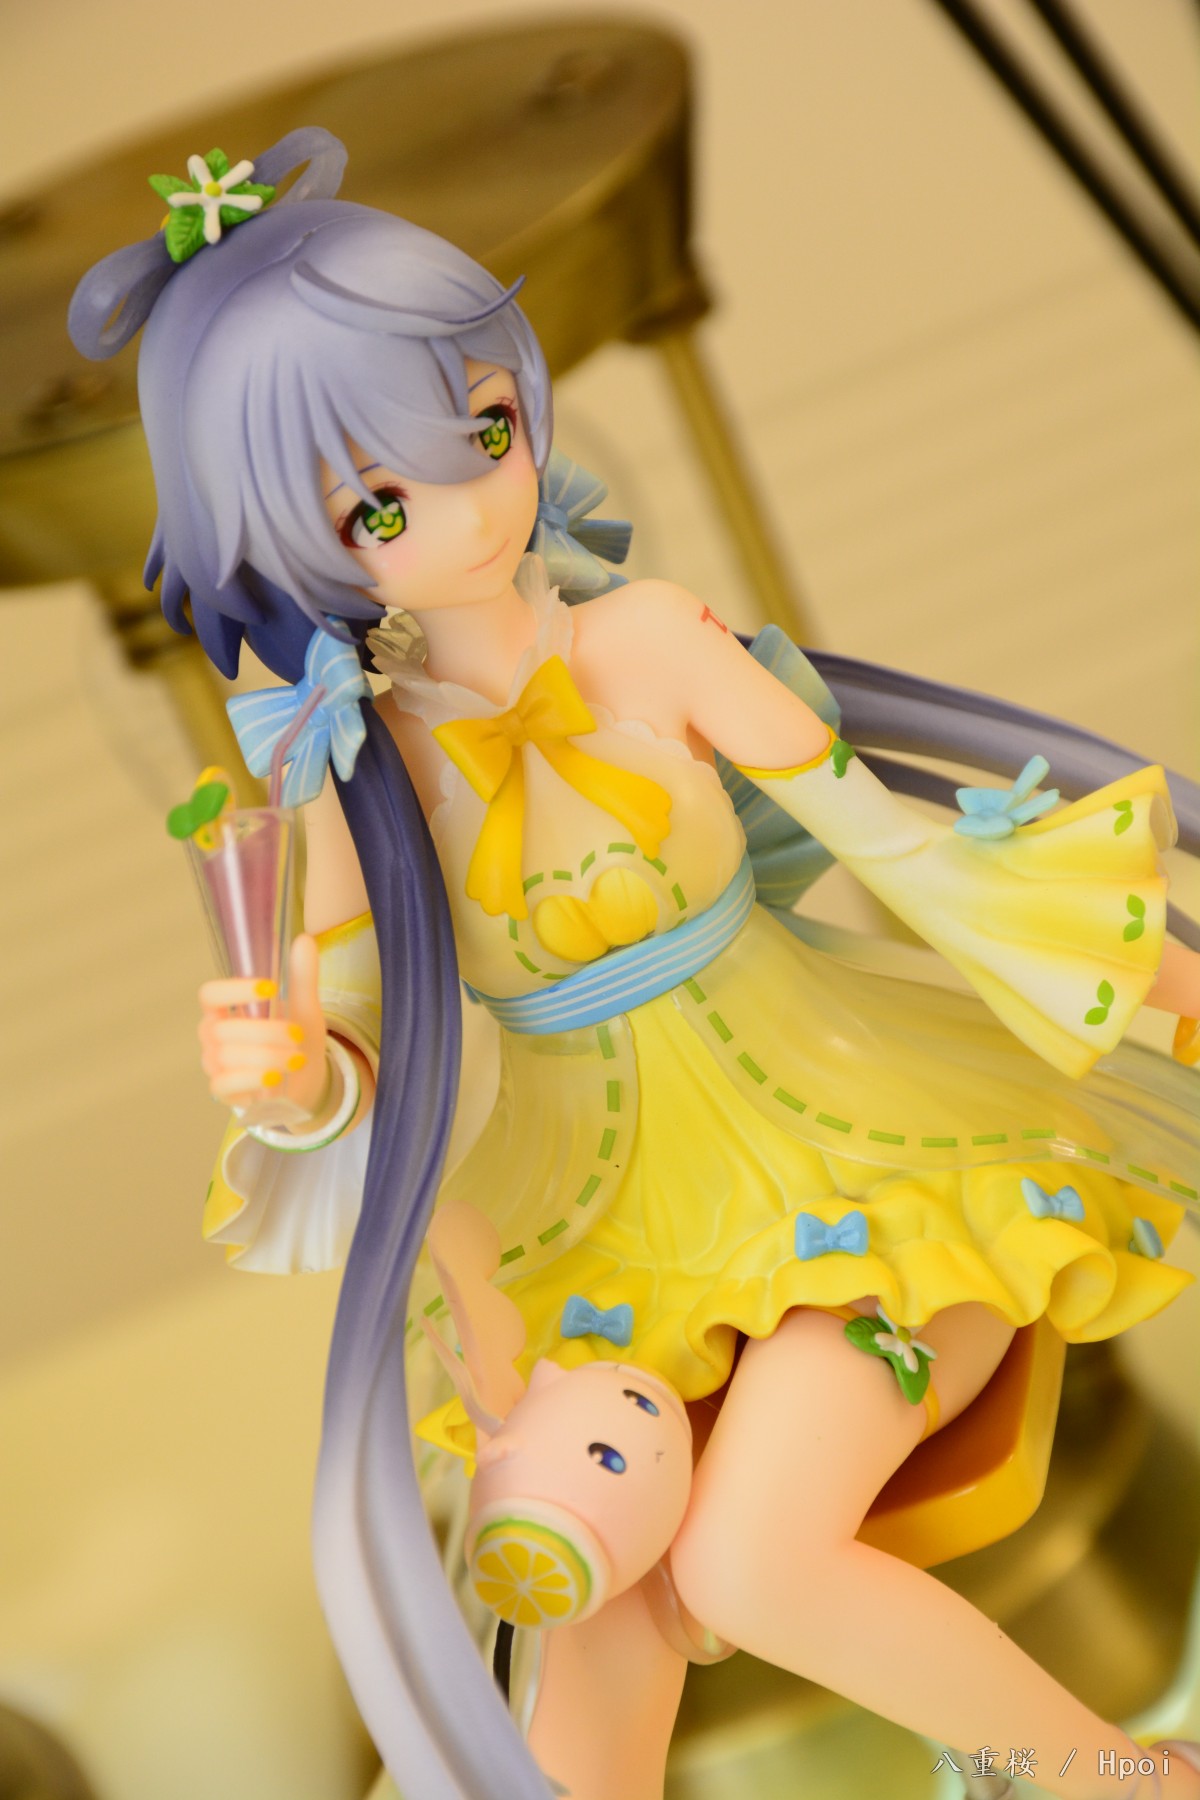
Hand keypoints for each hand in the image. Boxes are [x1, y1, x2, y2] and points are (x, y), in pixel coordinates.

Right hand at [198, 933, 328, 1120]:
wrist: (307, 1079)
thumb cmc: (296, 1037)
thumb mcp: (305, 1006)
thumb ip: (302, 976)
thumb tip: (304, 940)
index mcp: (224, 1008)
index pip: (210, 995)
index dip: (234, 990)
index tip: (270, 987)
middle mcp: (212, 1034)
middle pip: (225, 1029)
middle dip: (266, 1032)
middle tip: (297, 1035)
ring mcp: (214, 1063)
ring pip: (227, 1057)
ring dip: (268, 1056)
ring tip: (297, 1058)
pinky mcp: (222, 1090)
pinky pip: (223, 1084)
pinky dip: (251, 1080)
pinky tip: (274, 1078)